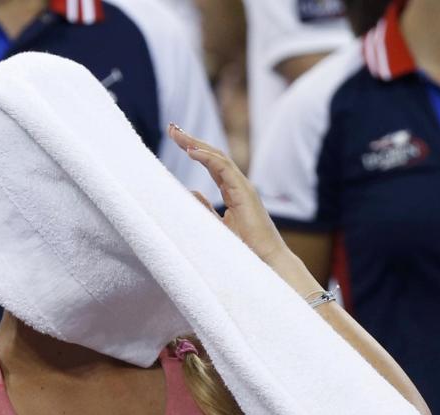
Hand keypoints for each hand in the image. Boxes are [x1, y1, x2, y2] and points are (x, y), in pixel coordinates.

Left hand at [170, 124, 290, 268]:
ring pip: (218, 157)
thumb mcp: (217, 226)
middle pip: (213, 155)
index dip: (194, 150)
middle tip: (172, 128)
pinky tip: (191, 151)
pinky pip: (224, 168)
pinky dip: (207, 158)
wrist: (267, 260)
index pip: (211, 163)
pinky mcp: (245, 192)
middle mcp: (238, 185)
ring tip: (177, 134)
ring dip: (196, 144)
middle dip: (192, 140)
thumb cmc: (247, 248)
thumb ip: (205, 209)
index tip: (176, 138)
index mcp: (233, 191)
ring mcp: (243, 187)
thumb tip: (190, 193)